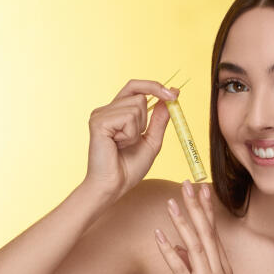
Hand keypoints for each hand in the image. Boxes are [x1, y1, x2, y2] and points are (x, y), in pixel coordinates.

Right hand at [85, 79, 176, 200]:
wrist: (114, 186)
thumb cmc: (129, 167)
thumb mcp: (152, 141)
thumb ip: (160, 119)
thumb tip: (171, 96)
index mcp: (117, 112)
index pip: (135, 87)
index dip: (155, 86)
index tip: (174, 94)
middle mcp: (107, 109)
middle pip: (140, 96)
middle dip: (146, 118)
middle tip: (136, 139)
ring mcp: (101, 114)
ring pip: (137, 106)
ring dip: (138, 130)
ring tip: (124, 145)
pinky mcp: (98, 121)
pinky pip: (128, 117)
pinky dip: (130, 134)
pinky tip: (118, 145)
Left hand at [154, 180, 240, 273]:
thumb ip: (194, 266)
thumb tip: (178, 248)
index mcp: (222, 267)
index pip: (213, 232)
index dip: (206, 209)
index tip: (201, 188)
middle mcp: (217, 270)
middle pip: (206, 232)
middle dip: (197, 207)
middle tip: (188, 183)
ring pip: (196, 245)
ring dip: (183, 222)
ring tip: (172, 203)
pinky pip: (181, 269)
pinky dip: (170, 251)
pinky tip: (159, 236)